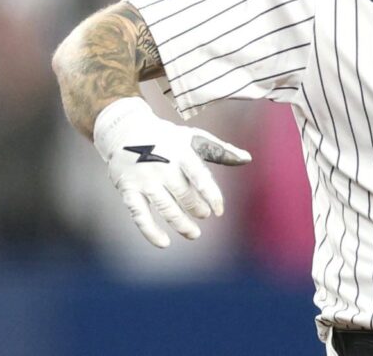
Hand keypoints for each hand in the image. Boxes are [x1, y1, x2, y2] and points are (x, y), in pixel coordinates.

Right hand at [93, 96, 251, 247]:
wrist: (125, 129)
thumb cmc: (166, 137)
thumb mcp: (192, 137)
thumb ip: (219, 151)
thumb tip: (247, 159)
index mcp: (180, 151)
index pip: (199, 177)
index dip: (211, 196)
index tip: (218, 211)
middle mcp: (162, 165)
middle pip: (184, 195)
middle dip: (197, 209)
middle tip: (203, 215)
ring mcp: (144, 178)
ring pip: (166, 208)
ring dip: (181, 224)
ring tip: (193, 233)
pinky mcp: (128, 189)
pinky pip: (140, 215)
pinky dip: (151, 231)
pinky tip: (164, 243)